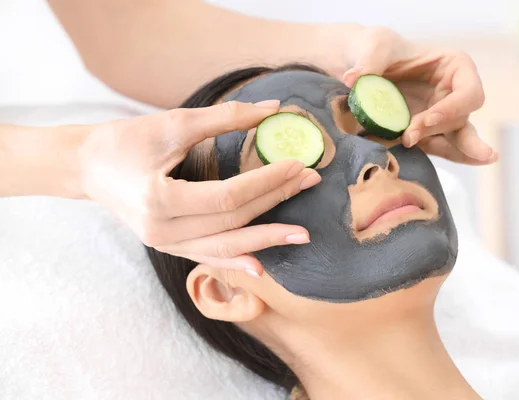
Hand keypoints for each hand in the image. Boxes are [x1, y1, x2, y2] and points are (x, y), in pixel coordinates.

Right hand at [79, 100, 320, 275]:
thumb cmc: (125, 141)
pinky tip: (261, 266)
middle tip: (309, 184)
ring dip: (265, 239)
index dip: (268, 181)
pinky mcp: (169, 247)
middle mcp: (163, 231)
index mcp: (160, 199)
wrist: (87, 167)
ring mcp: (165, 245)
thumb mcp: (173, 123)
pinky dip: (235, 260)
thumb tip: (274, 109)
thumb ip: (225, 117)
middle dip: (275, 201)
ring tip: (301, 233)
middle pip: (233, 220)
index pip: (230, 196)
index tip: (298, 165)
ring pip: (225, 246)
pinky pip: (207, 256)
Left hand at [341, 27, 496, 164]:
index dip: (454, 107)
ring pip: (459, 138)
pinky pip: (443, 148)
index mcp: (454, 66)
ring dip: (458, 151)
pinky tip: (474, 164)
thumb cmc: (378, 49)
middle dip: (438, 130)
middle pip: (461, 118)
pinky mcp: (428, 132)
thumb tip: (352, 79)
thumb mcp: (375, 47)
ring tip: (485, 160)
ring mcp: (443, 115)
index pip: (468, 92)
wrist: (365, 67)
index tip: (426, 119)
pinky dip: (452, 157)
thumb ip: (368, 62)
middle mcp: (455, 93)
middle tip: (408, 137)